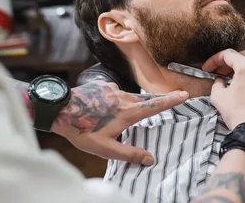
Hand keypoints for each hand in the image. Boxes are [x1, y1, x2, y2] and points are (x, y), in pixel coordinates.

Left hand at [51, 81, 188, 165]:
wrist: (60, 110)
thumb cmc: (82, 130)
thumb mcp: (106, 149)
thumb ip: (129, 154)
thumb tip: (150, 159)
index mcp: (126, 112)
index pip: (154, 106)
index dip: (170, 101)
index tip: (184, 94)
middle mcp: (122, 97)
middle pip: (145, 100)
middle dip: (157, 101)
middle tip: (169, 100)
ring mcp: (111, 89)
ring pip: (129, 97)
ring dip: (133, 104)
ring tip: (126, 116)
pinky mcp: (101, 86)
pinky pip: (114, 93)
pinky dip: (116, 100)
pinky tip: (105, 109)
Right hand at [203, 49, 244, 141]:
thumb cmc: (237, 112)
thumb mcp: (218, 96)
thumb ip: (217, 84)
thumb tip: (220, 81)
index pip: (228, 54)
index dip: (214, 60)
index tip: (207, 68)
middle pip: (243, 56)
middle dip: (229, 61)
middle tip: (218, 70)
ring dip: (240, 68)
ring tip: (228, 78)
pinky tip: (240, 87)